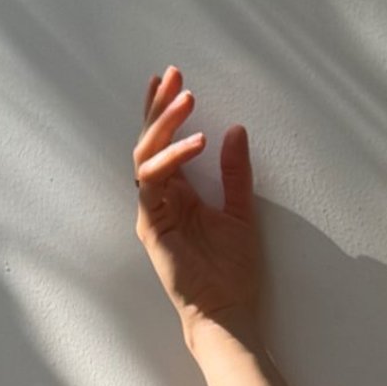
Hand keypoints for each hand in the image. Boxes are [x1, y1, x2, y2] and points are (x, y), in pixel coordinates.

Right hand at [135, 67, 261, 335]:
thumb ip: (236, 173)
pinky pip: (153, 183)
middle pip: (149, 141)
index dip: (164, 109)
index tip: (171, 76)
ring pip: (145, 155)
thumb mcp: (241, 210)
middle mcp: (160, 198)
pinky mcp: (151, 225)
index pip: (164, 141)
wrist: (228, 310)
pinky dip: (171, 160)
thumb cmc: (233, 271)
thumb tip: (235, 130)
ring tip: (187, 100)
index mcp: (179, 192)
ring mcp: (152, 211)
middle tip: (174, 75)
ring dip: (164, 125)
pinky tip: (196, 142)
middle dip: (158, 106)